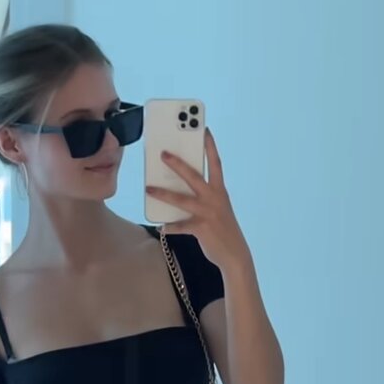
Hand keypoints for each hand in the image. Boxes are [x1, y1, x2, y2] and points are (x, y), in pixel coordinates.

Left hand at [146, 128, 250, 272]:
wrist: (235, 255)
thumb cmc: (222, 229)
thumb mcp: (217, 208)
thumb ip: (203, 197)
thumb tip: (178, 188)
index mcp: (220, 191)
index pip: (215, 163)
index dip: (210, 145)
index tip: (204, 129)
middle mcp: (215, 198)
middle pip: (194, 176)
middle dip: (178, 164)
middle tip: (163, 153)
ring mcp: (208, 213)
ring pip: (181, 200)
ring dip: (163, 194)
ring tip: (148, 188)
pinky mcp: (201, 228)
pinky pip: (180, 226)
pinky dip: (169, 227)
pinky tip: (161, 226)